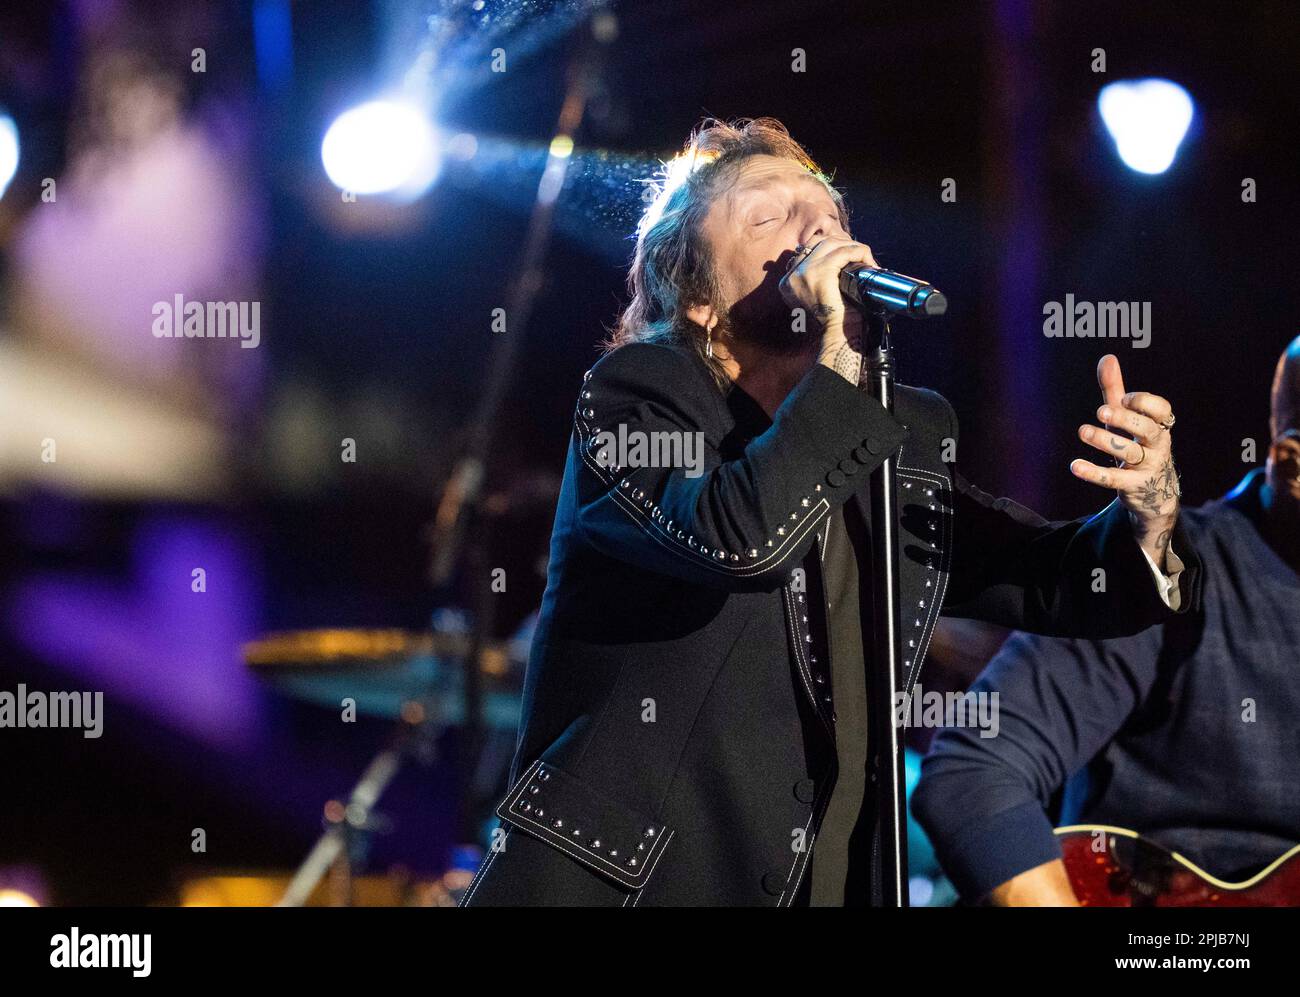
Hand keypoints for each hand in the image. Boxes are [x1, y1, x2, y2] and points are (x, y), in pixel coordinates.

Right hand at [778, 236, 874, 381]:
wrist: (837, 336)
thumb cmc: (834, 320)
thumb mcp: (819, 297)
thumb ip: (818, 279)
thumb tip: (836, 260)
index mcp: (788, 282)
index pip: (807, 251)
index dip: (830, 248)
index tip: (847, 256)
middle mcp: (791, 276)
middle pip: (818, 243)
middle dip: (842, 244)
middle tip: (860, 255)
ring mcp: (803, 273)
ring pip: (831, 243)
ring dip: (852, 247)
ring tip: (865, 257)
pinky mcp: (820, 273)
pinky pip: (842, 252)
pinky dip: (858, 252)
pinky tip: (867, 259)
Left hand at [1070, 354, 1180, 563]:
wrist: (1154, 491)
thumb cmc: (1137, 445)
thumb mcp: (1126, 418)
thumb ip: (1116, 390)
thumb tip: (1107, 358)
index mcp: (1159, 425)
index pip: (1162, 410)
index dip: (1145, 402)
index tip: (1124, 397)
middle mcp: (1157, 445)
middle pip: (1147, 430)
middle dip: (1125, 419)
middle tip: (1101, 410)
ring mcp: (1147, 467)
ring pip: (1129, 453)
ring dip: (1105, 441)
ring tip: (1082, 431)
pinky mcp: (1132, 486)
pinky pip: (1114, 479)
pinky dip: (1094, 472)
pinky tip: (1075, 465)